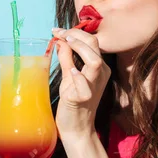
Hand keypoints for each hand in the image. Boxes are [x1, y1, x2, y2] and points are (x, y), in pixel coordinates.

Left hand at [52, 27, 110, 143]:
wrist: (76, 127)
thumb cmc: (73, 101)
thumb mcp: (69, 75)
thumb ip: (66, 58)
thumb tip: (60, 40)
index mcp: (98, 68)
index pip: (91, 42)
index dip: (75, 32)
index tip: (57, 30)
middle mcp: (100, 74)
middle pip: (94, 46)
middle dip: (76, 35)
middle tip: (59, 33)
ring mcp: (93, 86)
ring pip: (94, 61)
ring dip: (79, 49)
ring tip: (66, 43)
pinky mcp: (84, 98)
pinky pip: (84, 85)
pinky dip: (78, 76)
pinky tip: (71, 72)